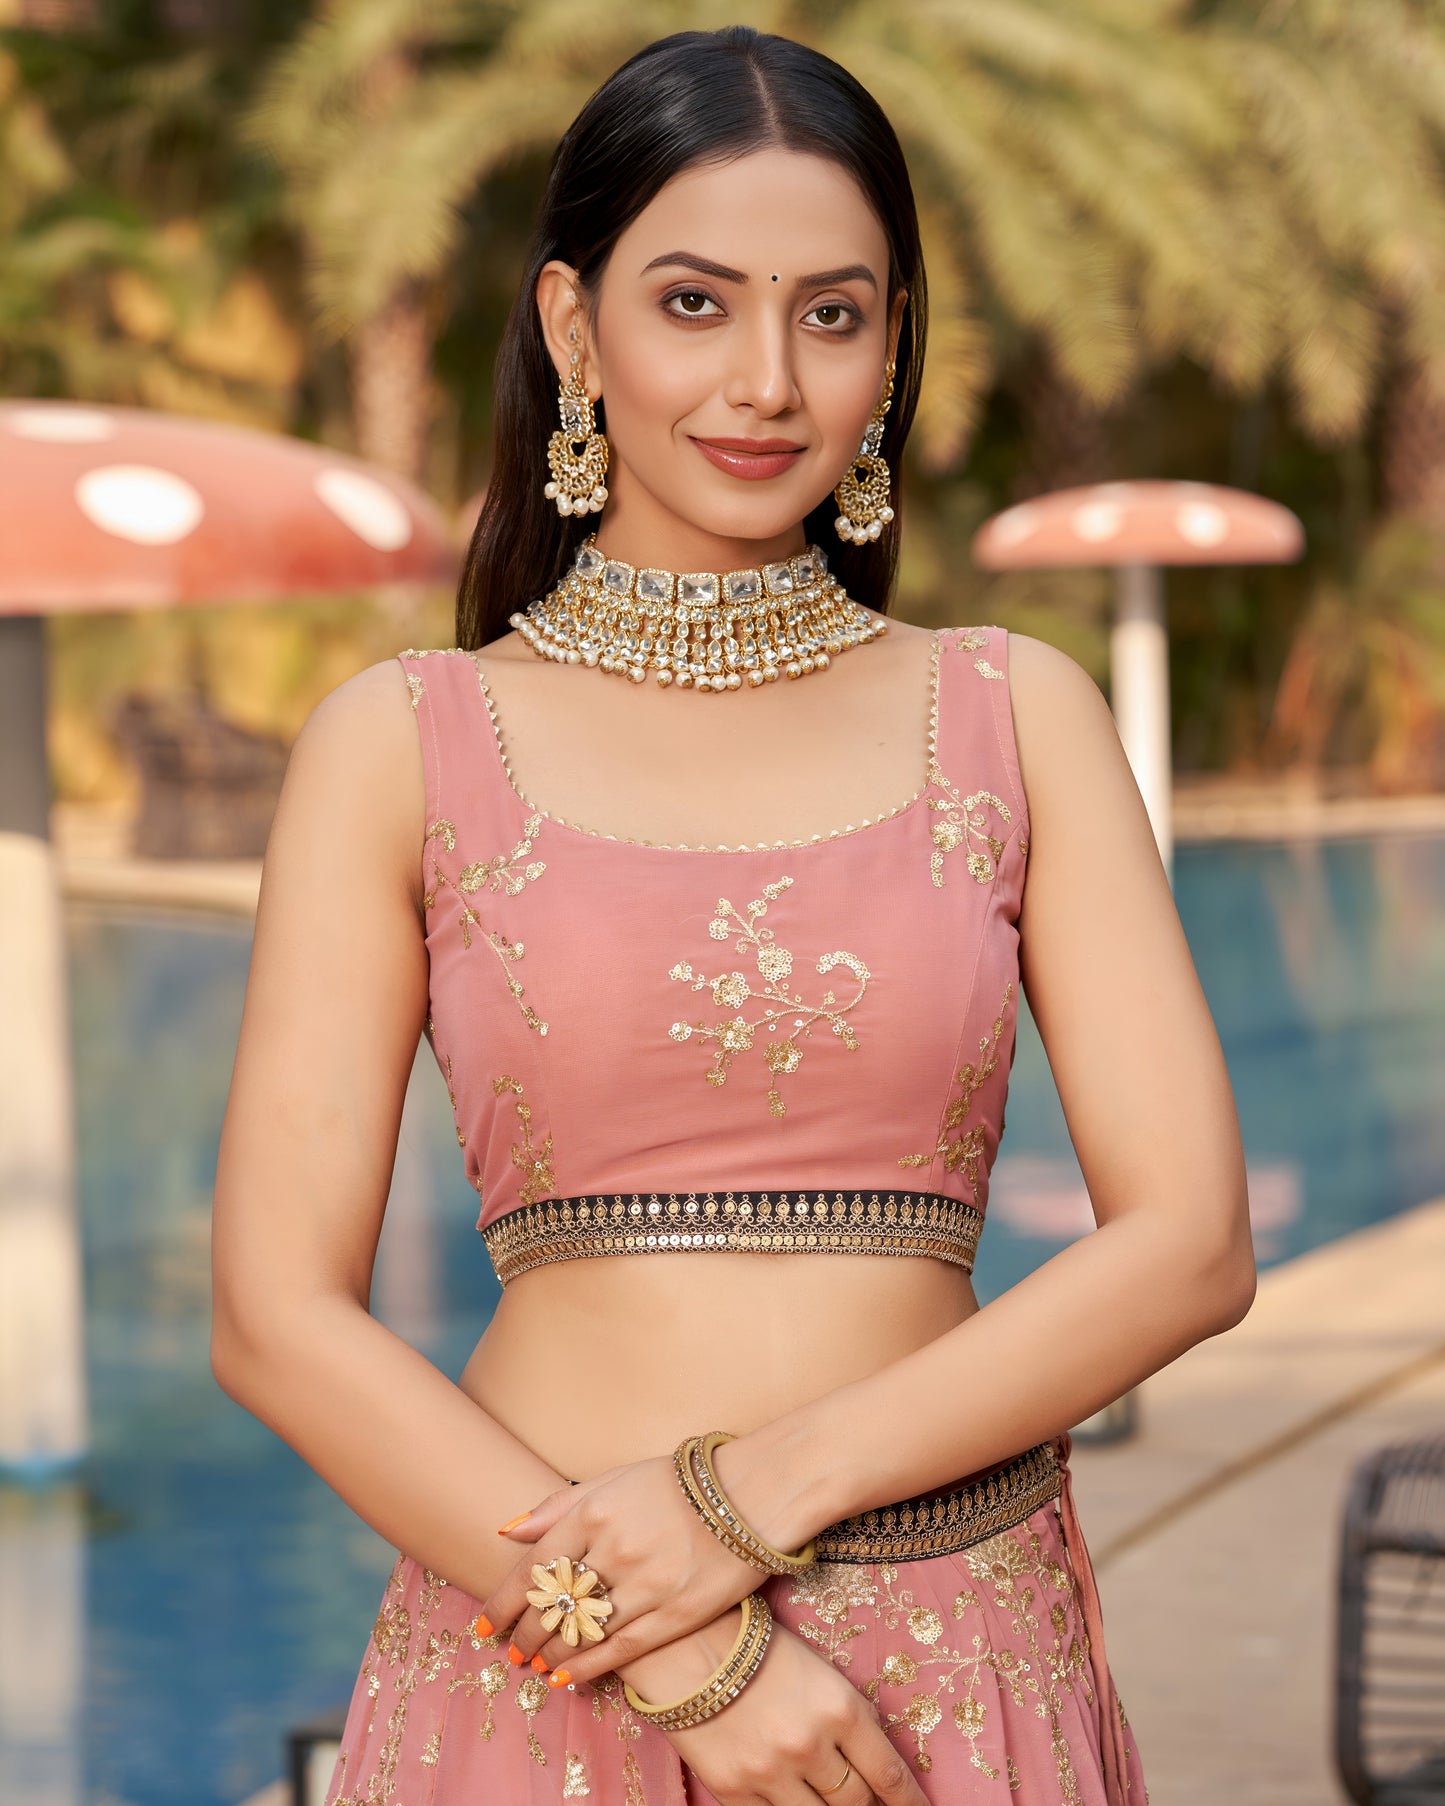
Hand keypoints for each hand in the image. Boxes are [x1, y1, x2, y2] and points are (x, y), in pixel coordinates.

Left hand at [477, 1452, 768, 1685]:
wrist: (752, 1494)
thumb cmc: (680, 1482)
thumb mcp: (616, 1479)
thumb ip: (560, 1505)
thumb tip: (508, 1529)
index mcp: (596, 1511)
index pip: (534, 1566)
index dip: (504, 1600)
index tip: (484, 1622)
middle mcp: (614, 1549)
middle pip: (553, 1604)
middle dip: (525, 1632)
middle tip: (509, 1648)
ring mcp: (645, 1585)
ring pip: (581, 1633)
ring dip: (551, 1652)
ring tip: (534, 1663)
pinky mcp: (673, 1615)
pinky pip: (618, 1651)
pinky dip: (586, 1667)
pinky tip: (566, 1676)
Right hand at [649, 1617, 927, 1805]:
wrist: (686, 1644)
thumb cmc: (759, 1650)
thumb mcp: (819, 1674)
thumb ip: (847, 1722)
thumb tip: (871, 1772)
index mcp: (841, 1707)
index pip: (889, 1774)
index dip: (911, 1805)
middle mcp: (811, 1745)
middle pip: (856, 1804)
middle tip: (869, 1804)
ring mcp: (772, 1773)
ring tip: (831, 1801)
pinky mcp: (735, 1791)